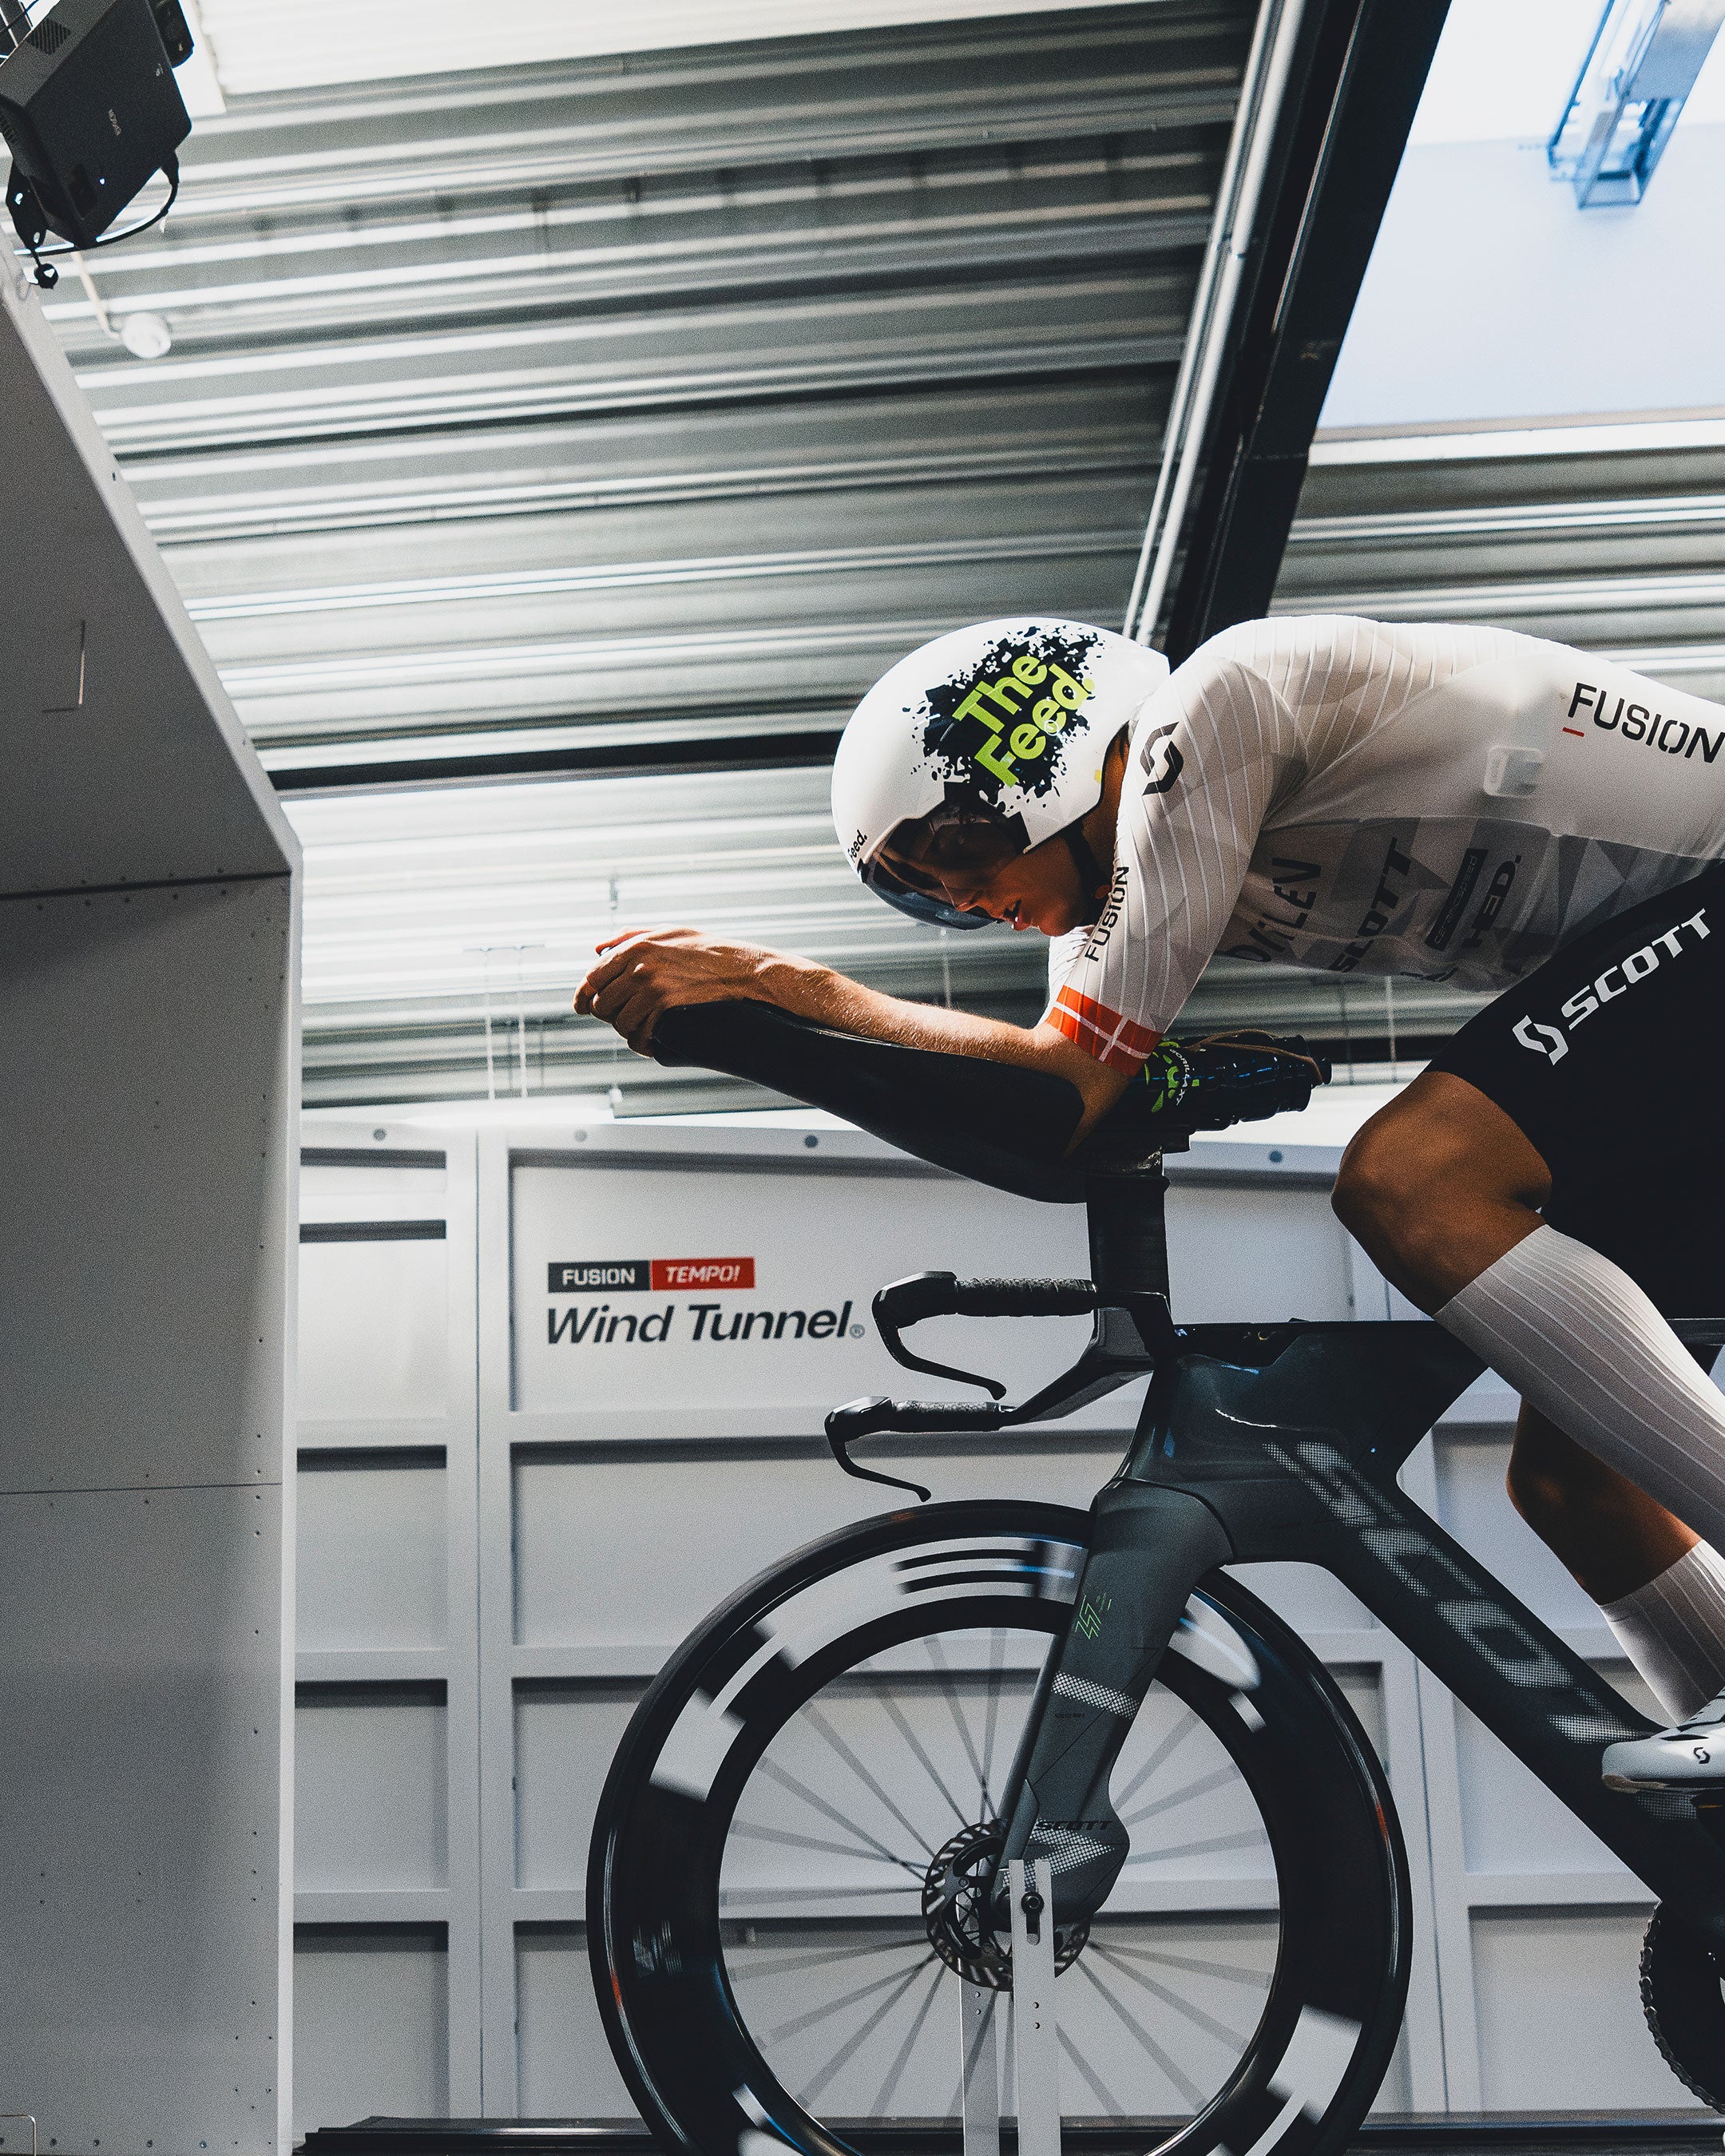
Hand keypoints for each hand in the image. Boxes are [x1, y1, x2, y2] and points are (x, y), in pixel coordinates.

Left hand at [574, 927, 790, 1053]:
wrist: (746, 970)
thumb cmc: (709, 951)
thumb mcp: (669, 933)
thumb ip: (630, 937)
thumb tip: (597, 948)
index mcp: (635, 947)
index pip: (593, 976)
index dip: (586, 995)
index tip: (583, 1006)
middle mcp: (639, 966)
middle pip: (602, 1002)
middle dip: (609, 1014)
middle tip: (622, 1018)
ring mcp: (653, 988)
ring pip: (619, 1022)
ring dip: (627, 1030)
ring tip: (639, 1030)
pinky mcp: (667, 1009)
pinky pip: (640, 1035)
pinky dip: (642, 1043)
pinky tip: (650, 1043)